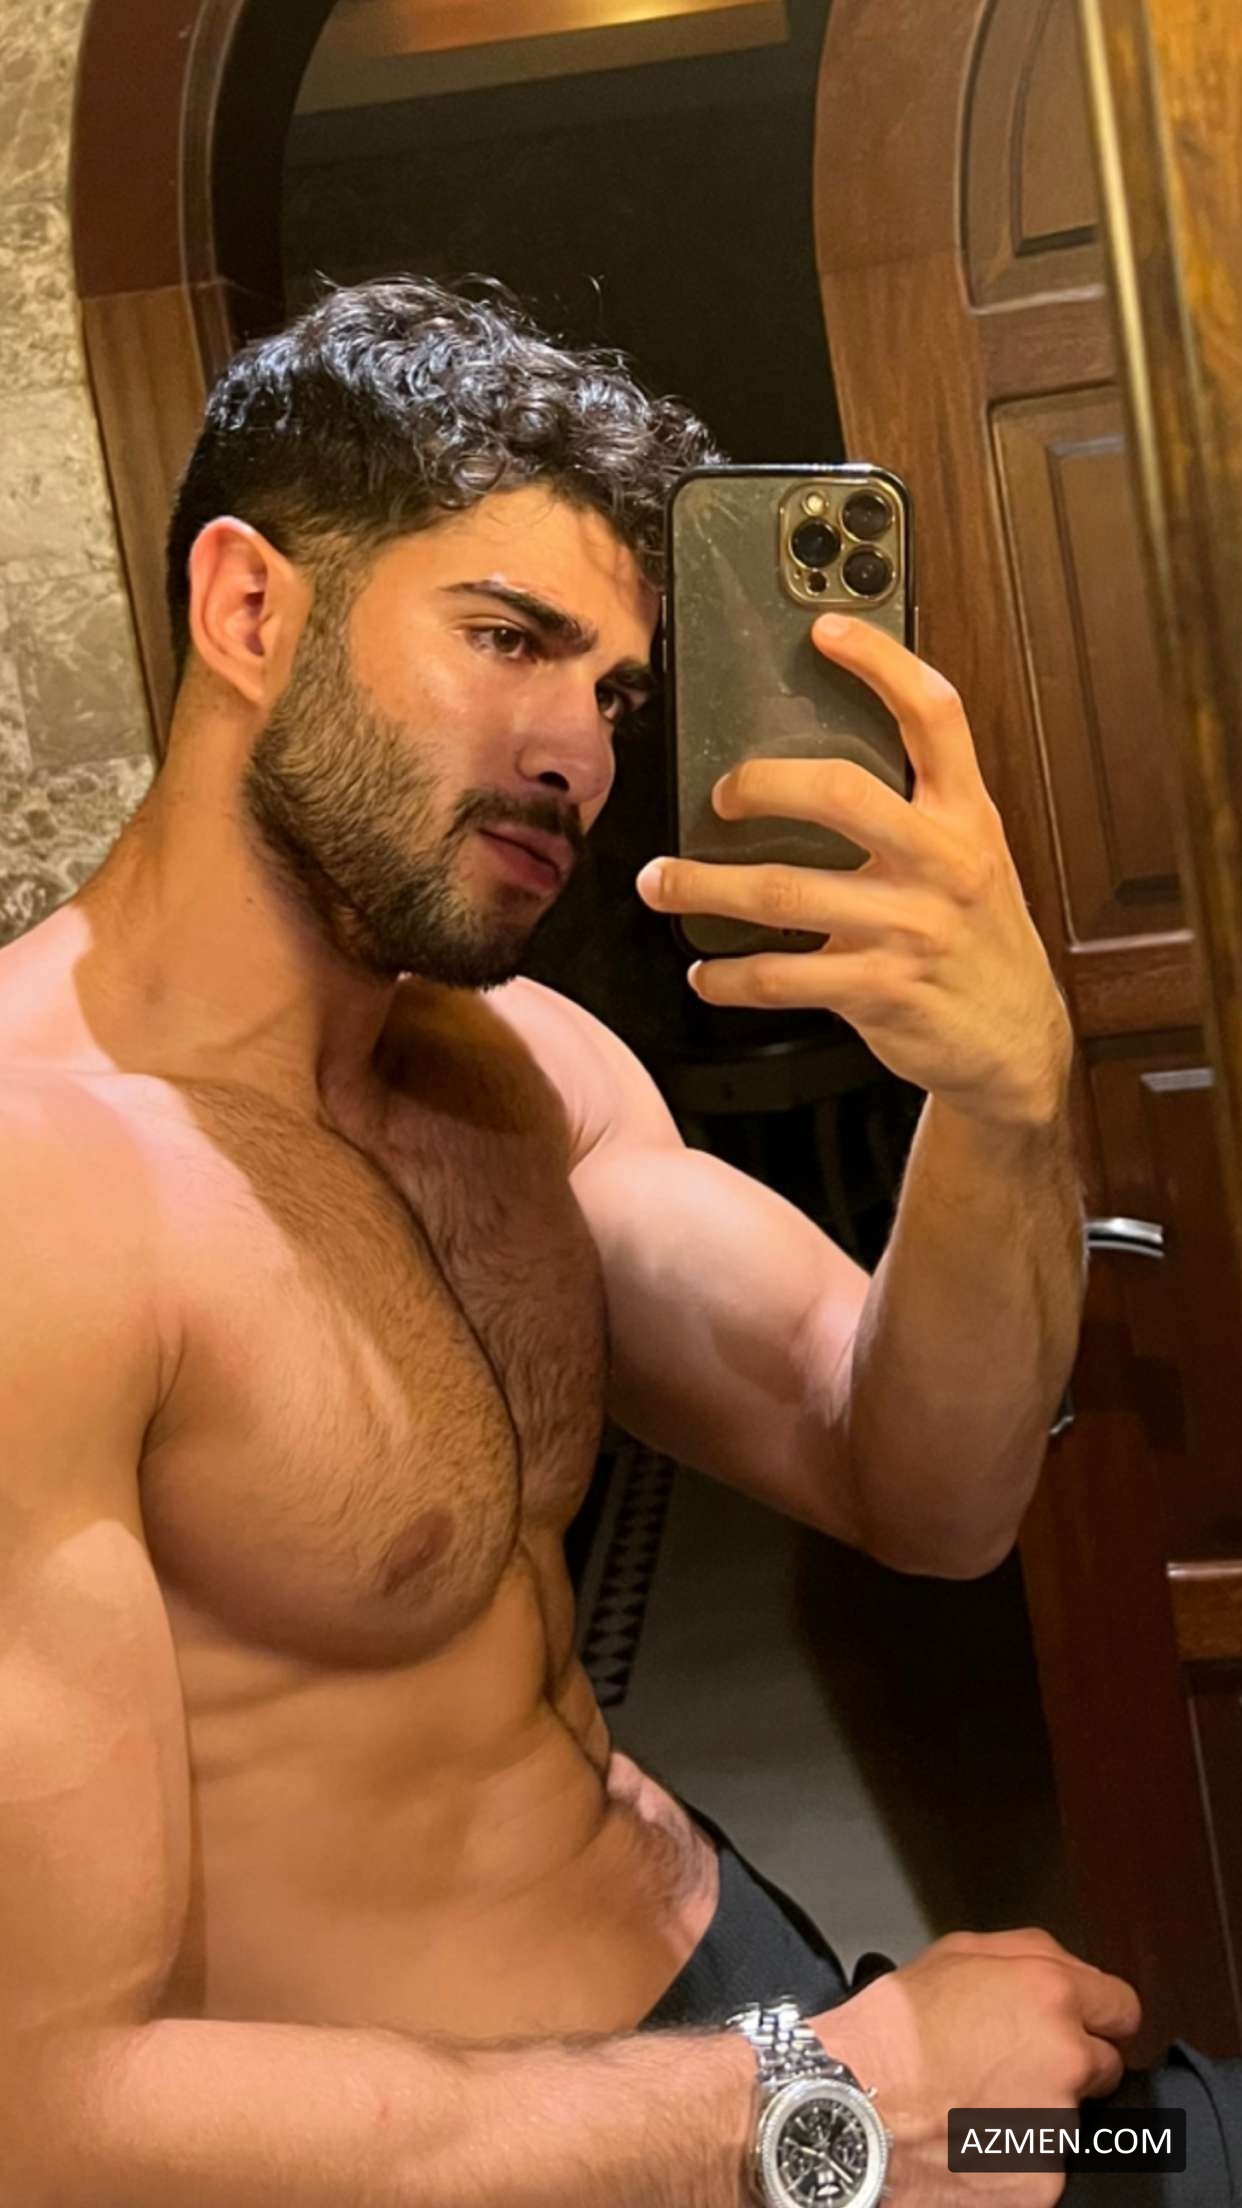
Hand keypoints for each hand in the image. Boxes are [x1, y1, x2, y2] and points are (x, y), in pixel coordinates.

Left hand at [636, 616, 1071, 1127]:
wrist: (1016, 1042)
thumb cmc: (979, 941)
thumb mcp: (973, 859)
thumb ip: (919, 811)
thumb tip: (823, 770)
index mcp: (965, 816)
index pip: (935, 715)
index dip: (882, 664)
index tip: (826, 630)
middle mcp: (941, 862)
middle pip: (839, 792)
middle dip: (759, 785)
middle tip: (719, 796)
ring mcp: (910, 928)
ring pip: (785, 891)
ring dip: (704, 887)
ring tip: (660, 883)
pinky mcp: (880, 990)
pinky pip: (783, 976)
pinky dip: (730, 977)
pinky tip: (706, 974)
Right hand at [813, 1928, 1142, 2206]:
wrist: (855, 2108)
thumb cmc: (894, 2034)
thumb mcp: (955, 1953)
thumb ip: (1027, 1955)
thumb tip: (1063, 1972)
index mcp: (1051, 1995)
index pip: (1122, 2007)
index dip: (1098, 2015)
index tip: (1084, 2026)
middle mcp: (1067, 2058)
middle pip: (1104, 2065)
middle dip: (1070, 2064)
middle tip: (1012, 2066)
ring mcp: (1059, 2126)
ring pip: (1070, 2118)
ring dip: (1039, 2112)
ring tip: (977, 2103)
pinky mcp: (1044, 2180)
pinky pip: (1045, 2164)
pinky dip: (1018, 2156)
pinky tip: (975, 2139)